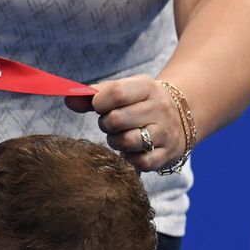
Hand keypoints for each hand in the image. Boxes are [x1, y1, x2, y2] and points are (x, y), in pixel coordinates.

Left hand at [66, 76, 186, 172]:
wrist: (181, 117)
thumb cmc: (141, 103)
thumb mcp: (124, 90)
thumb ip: (94, 95)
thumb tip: (68, 99)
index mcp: (147, 87)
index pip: (116, 93)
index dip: (99, 102)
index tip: (99, 106)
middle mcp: (159, 109)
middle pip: (116, 119)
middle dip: (106, 123)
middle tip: (111, 123)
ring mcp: (165, 133)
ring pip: (126, 141)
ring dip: (115, 141)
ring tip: (120, 136)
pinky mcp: (166, 154)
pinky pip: (139, 162)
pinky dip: (129, 158)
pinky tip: (131, 150)